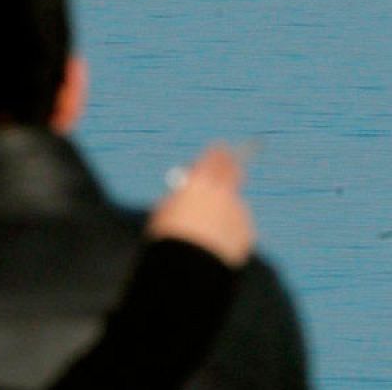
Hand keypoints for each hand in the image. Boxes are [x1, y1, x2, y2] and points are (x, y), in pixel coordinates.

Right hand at [147, 143, 253, 266]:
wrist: (191, 265)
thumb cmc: (171, 236)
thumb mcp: (165, 210)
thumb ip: (180, 197)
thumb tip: (188, 194)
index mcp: (200, 182)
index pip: (215, 157)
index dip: (218, 152)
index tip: (222, 147)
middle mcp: (223, 193)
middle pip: (234, 172)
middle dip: (233, 167)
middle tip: (233, 167)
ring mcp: (238, 212)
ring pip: (233, 205)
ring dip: (225, 210)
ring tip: (208, 230)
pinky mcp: (247, 232)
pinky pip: (238, 227)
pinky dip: (230, 232)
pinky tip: (216, 245)